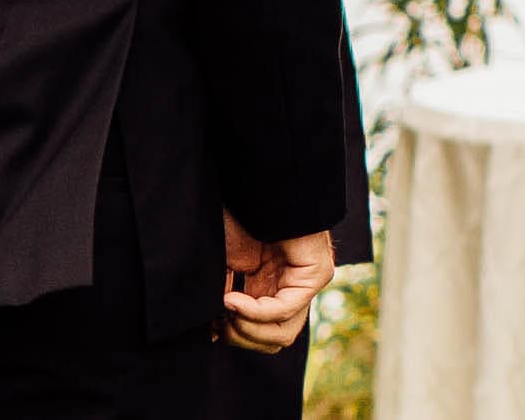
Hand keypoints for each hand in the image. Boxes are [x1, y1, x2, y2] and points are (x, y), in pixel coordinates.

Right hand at [217, 209, 332, 353]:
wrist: (258, 186)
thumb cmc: (239, 214)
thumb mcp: (225, 261)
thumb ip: (223, 293)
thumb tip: (213, 331)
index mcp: (270, 287)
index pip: (261, 332)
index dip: (234, 335)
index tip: (209, 327)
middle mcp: (291, 289)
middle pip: (272, 339)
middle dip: (240, 337)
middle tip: (216, 324)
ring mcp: (306, 283)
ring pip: (283, 333)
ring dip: (248, 329)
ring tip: (225, 310)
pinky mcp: (316, 273)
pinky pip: (286, 308)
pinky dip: (256, 311)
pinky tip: (231, 300)